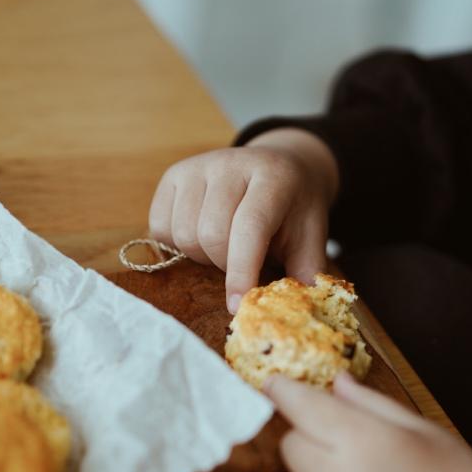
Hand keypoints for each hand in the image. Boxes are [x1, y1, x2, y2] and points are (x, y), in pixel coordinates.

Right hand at [148, 128, 338, 311]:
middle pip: (211, 234)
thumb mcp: (312, 236)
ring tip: (223, 247)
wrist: (280, 167)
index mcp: (273, 177)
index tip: (237, 306)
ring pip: (184, 233)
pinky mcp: (174, 173)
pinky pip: (160, 226)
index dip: (241, 271)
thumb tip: (296, 307)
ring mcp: (198, 165)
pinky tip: (200, 236)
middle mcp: (231, 164)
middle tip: (242, 263)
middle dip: (224, 265)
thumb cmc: (294, 209)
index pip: (249, 227)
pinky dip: (177, 244)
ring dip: (201, 256)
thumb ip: (306, 271)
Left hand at [266, 373, 471, 471]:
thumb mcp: (421, 428)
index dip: (284, 392)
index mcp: (364, 442)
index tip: (275, 384)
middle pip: (291, 444)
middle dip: (309, 433)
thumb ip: (369, 403)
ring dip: (315, 471)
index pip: (301, 408)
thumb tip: (333, 383)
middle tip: (345, 437)